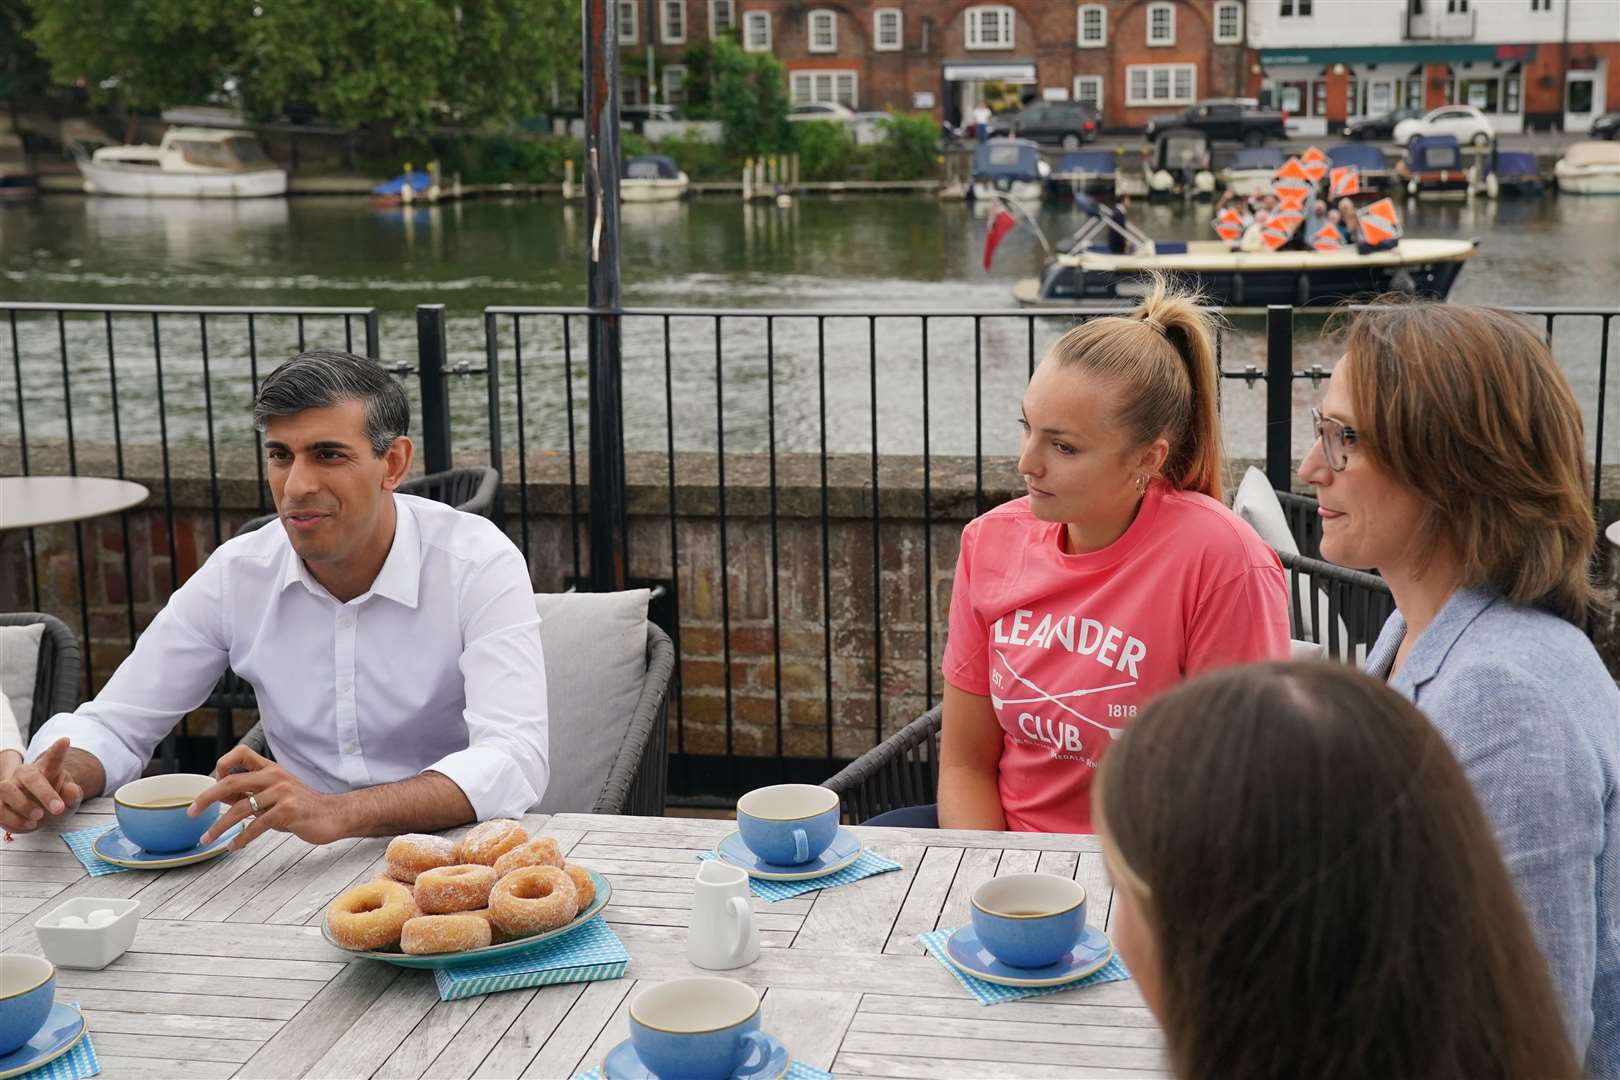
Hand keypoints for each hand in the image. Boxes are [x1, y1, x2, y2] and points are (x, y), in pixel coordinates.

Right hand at [0, 739, 83, 832]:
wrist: (40, 811)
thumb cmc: (55, 800)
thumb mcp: (69, 799)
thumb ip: (72, 794)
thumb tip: (73, 790)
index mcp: (46, 769)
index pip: (53, 758)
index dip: (58, 750)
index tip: (65, 740)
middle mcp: (24, 775)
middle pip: (30, 777)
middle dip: (45, 793)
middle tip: (58, 809)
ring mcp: (8, 787)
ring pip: (6, 789)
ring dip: (23, 806)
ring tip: (39, 818)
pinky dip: (13, 820)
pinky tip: (29, 825)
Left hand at [190, 746, 348, 850]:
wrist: (333, 816)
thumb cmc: (302, 807)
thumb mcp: (275, 795)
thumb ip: (251, 794)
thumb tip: (219, 796)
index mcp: (271, 769)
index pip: (241, 753)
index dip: (223, 764)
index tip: (213, 782)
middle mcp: (275, 777)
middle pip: (231, 781)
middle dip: (206, 798)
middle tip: (192, 812)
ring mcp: (282, 793)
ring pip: (240, 808)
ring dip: (219, 826)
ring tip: (207, 838)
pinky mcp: (287, 811)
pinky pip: (256, 826)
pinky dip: (241, 839)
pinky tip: (234, 846)